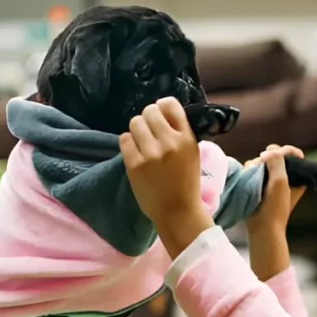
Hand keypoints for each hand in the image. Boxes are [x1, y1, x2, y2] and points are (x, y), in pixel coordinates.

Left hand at [120, 98, 213, 257]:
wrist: (177, 212)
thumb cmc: (186, 184)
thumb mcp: (192, 154)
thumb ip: (180, 133)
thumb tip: (162, 113)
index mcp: (186, 138)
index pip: (170, 104)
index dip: (162, 106)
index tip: (160, 114)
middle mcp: (169, 142)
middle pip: (149, 111)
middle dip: (148, 119)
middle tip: (149, 132)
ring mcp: (151, 154)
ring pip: (135, 123)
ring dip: (137, 130)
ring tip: (142, 143)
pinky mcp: (134, 164)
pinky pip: (124, 139)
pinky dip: (128, 143)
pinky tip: (136, 153)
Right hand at [244, 144, 306, 238]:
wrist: (262, 228)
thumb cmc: (275, 206)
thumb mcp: (280, 181)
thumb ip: (277, 161)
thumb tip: (268, 151)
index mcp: (298, 177)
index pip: (294, 154)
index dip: (285, 151)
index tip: (278, 154)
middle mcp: (284, 177)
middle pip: (274, 157)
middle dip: (266, 159)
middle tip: (262, 167)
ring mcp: (269, 181)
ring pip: (260, 163)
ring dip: (255, 166)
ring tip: (255, 178)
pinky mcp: (257, 185)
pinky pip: (251, 171)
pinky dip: (249, 172)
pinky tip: (248, 179)